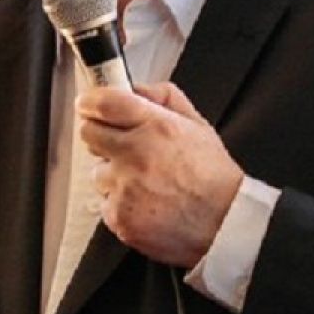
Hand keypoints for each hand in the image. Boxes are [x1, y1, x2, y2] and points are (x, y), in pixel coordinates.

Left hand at [77, 80, 243, 266]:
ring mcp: (124, 187)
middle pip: (89, 134)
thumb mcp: (197, 125)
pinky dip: (120, 204)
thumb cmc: (213, 177)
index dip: (91, 102)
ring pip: (97, 172)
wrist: (224, 224)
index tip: (89, 105)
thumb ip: (165, 98)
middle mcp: (136, 154)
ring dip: (113, 175)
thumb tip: (135, 89)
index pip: (104, 103)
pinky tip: (146, 204)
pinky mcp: (118, 215)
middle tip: (122, 147)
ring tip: (145, 183)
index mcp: (155, 127)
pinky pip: (105, 203)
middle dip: (102, 137)